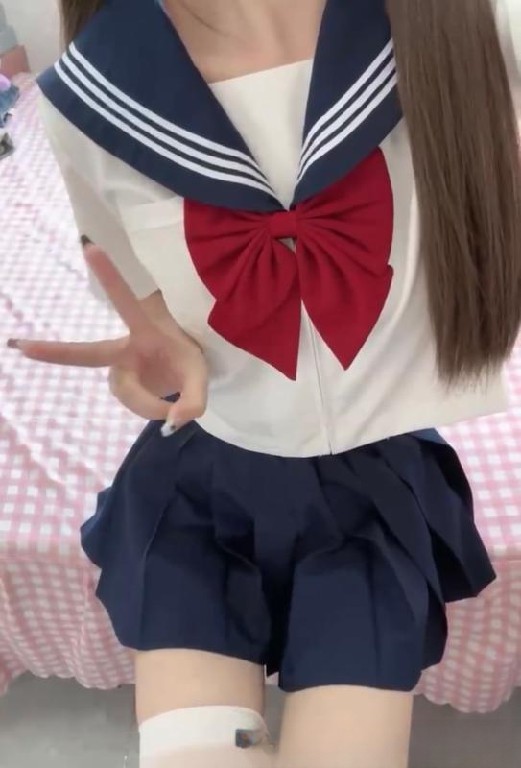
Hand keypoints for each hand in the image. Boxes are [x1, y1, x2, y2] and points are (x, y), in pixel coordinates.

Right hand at [7, 244, 207, 430]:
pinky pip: (132, 404)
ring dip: (151, 404)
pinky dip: (150, 409)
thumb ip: (194, 402)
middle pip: (86, 354)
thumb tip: (172, 423)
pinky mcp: (117, 383)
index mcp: (145, 330)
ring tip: (174, 406)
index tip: (89, 247)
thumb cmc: (189, 360)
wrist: (184, 369)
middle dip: (54, 351)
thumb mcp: (202, 377)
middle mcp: (124, 348)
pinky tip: (164, 406)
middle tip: (20, 346)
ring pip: (127, 395)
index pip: (126, 303)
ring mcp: (117, 368)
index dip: (109, 276)